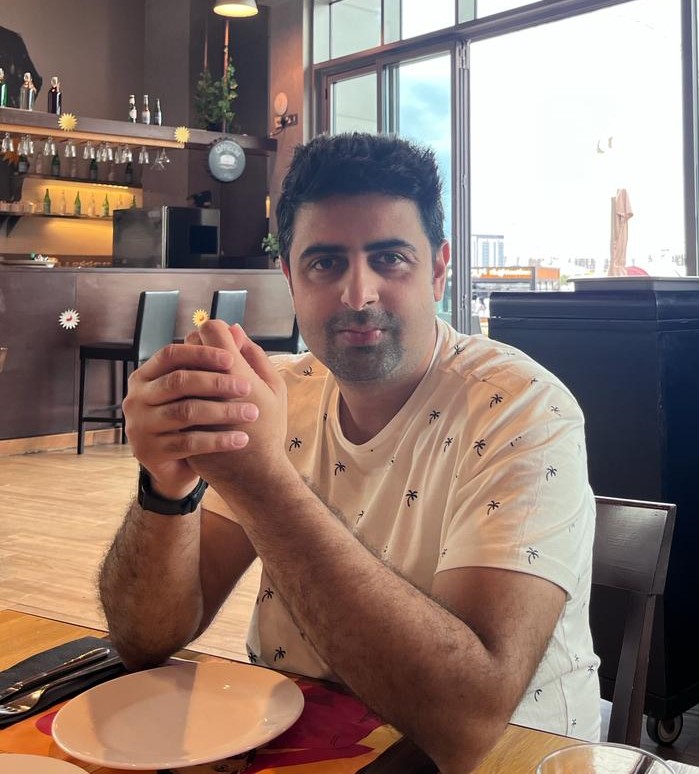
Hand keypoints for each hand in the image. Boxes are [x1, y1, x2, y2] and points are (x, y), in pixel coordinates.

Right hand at [122, 335, 259, 499]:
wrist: (178, 466)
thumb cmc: (194, 420)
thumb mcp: (202, 390)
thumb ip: (217, 361)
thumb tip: (238, 329)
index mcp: (146, 375)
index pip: (170, 355)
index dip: (200, 354)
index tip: (231, 359)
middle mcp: (136, 397)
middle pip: (178, 381)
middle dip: (216, 382)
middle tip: (248, 387)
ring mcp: (139, 425)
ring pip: (185, 412)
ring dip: (223, 411)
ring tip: (252, 413)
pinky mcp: (149, 452)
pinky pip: (189, 442)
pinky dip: (218, 440)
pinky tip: (241, 439)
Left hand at [187, 320, 288, 494]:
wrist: (250, 473)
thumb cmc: (268, 428)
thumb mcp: (274, 389)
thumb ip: (254, 356)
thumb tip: (235, 329)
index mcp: (236, 375)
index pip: (213, 332)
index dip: (217, 331)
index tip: (225, 337)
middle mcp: (207, 387)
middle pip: (191, 347)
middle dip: (202, 347)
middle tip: (216, 355)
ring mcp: (185, 406)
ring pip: (176, 368)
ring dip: (190, 364)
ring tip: (206, 373)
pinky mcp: (173, 423)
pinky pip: (170, 393)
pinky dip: (181, 385)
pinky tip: (195, 391)